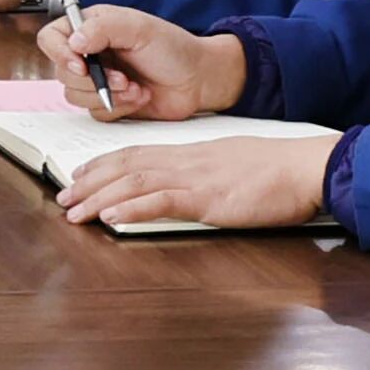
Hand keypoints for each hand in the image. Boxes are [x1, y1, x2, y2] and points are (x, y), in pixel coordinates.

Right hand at [34, 3, 246, 122]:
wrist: (199, 80)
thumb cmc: (173, 48)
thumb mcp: (138, 28)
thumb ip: (102, 29)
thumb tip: (73, 42)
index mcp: (91, 28)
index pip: (51, 38)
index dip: (59, 53)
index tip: (81, 65)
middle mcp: (90, 54)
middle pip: (61, 72)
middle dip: (94, 81)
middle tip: (123, 78)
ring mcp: (98, 80)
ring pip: (76, 96)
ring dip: (109, 95)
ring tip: (136, 87)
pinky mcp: (109, 103)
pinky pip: (95, 113)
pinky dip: (119, 108)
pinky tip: (140, 97)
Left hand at [60, 135, 334, 233]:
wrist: (307, 165)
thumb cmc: (279, 169)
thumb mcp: (235, 165)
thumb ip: (209, 173)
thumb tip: (197, 185)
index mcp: (192, 153)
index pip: (138, 153)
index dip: (104, 163)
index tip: (80, 173)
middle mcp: (186, 161)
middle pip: (126, 166)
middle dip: (90, 181)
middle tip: (62, 195)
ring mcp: (195, 179)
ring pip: (134, 182)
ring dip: (98, 198)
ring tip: (72, 211)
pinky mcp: (208, 199)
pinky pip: (161, 201)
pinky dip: (130, 208)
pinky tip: (109, 216)